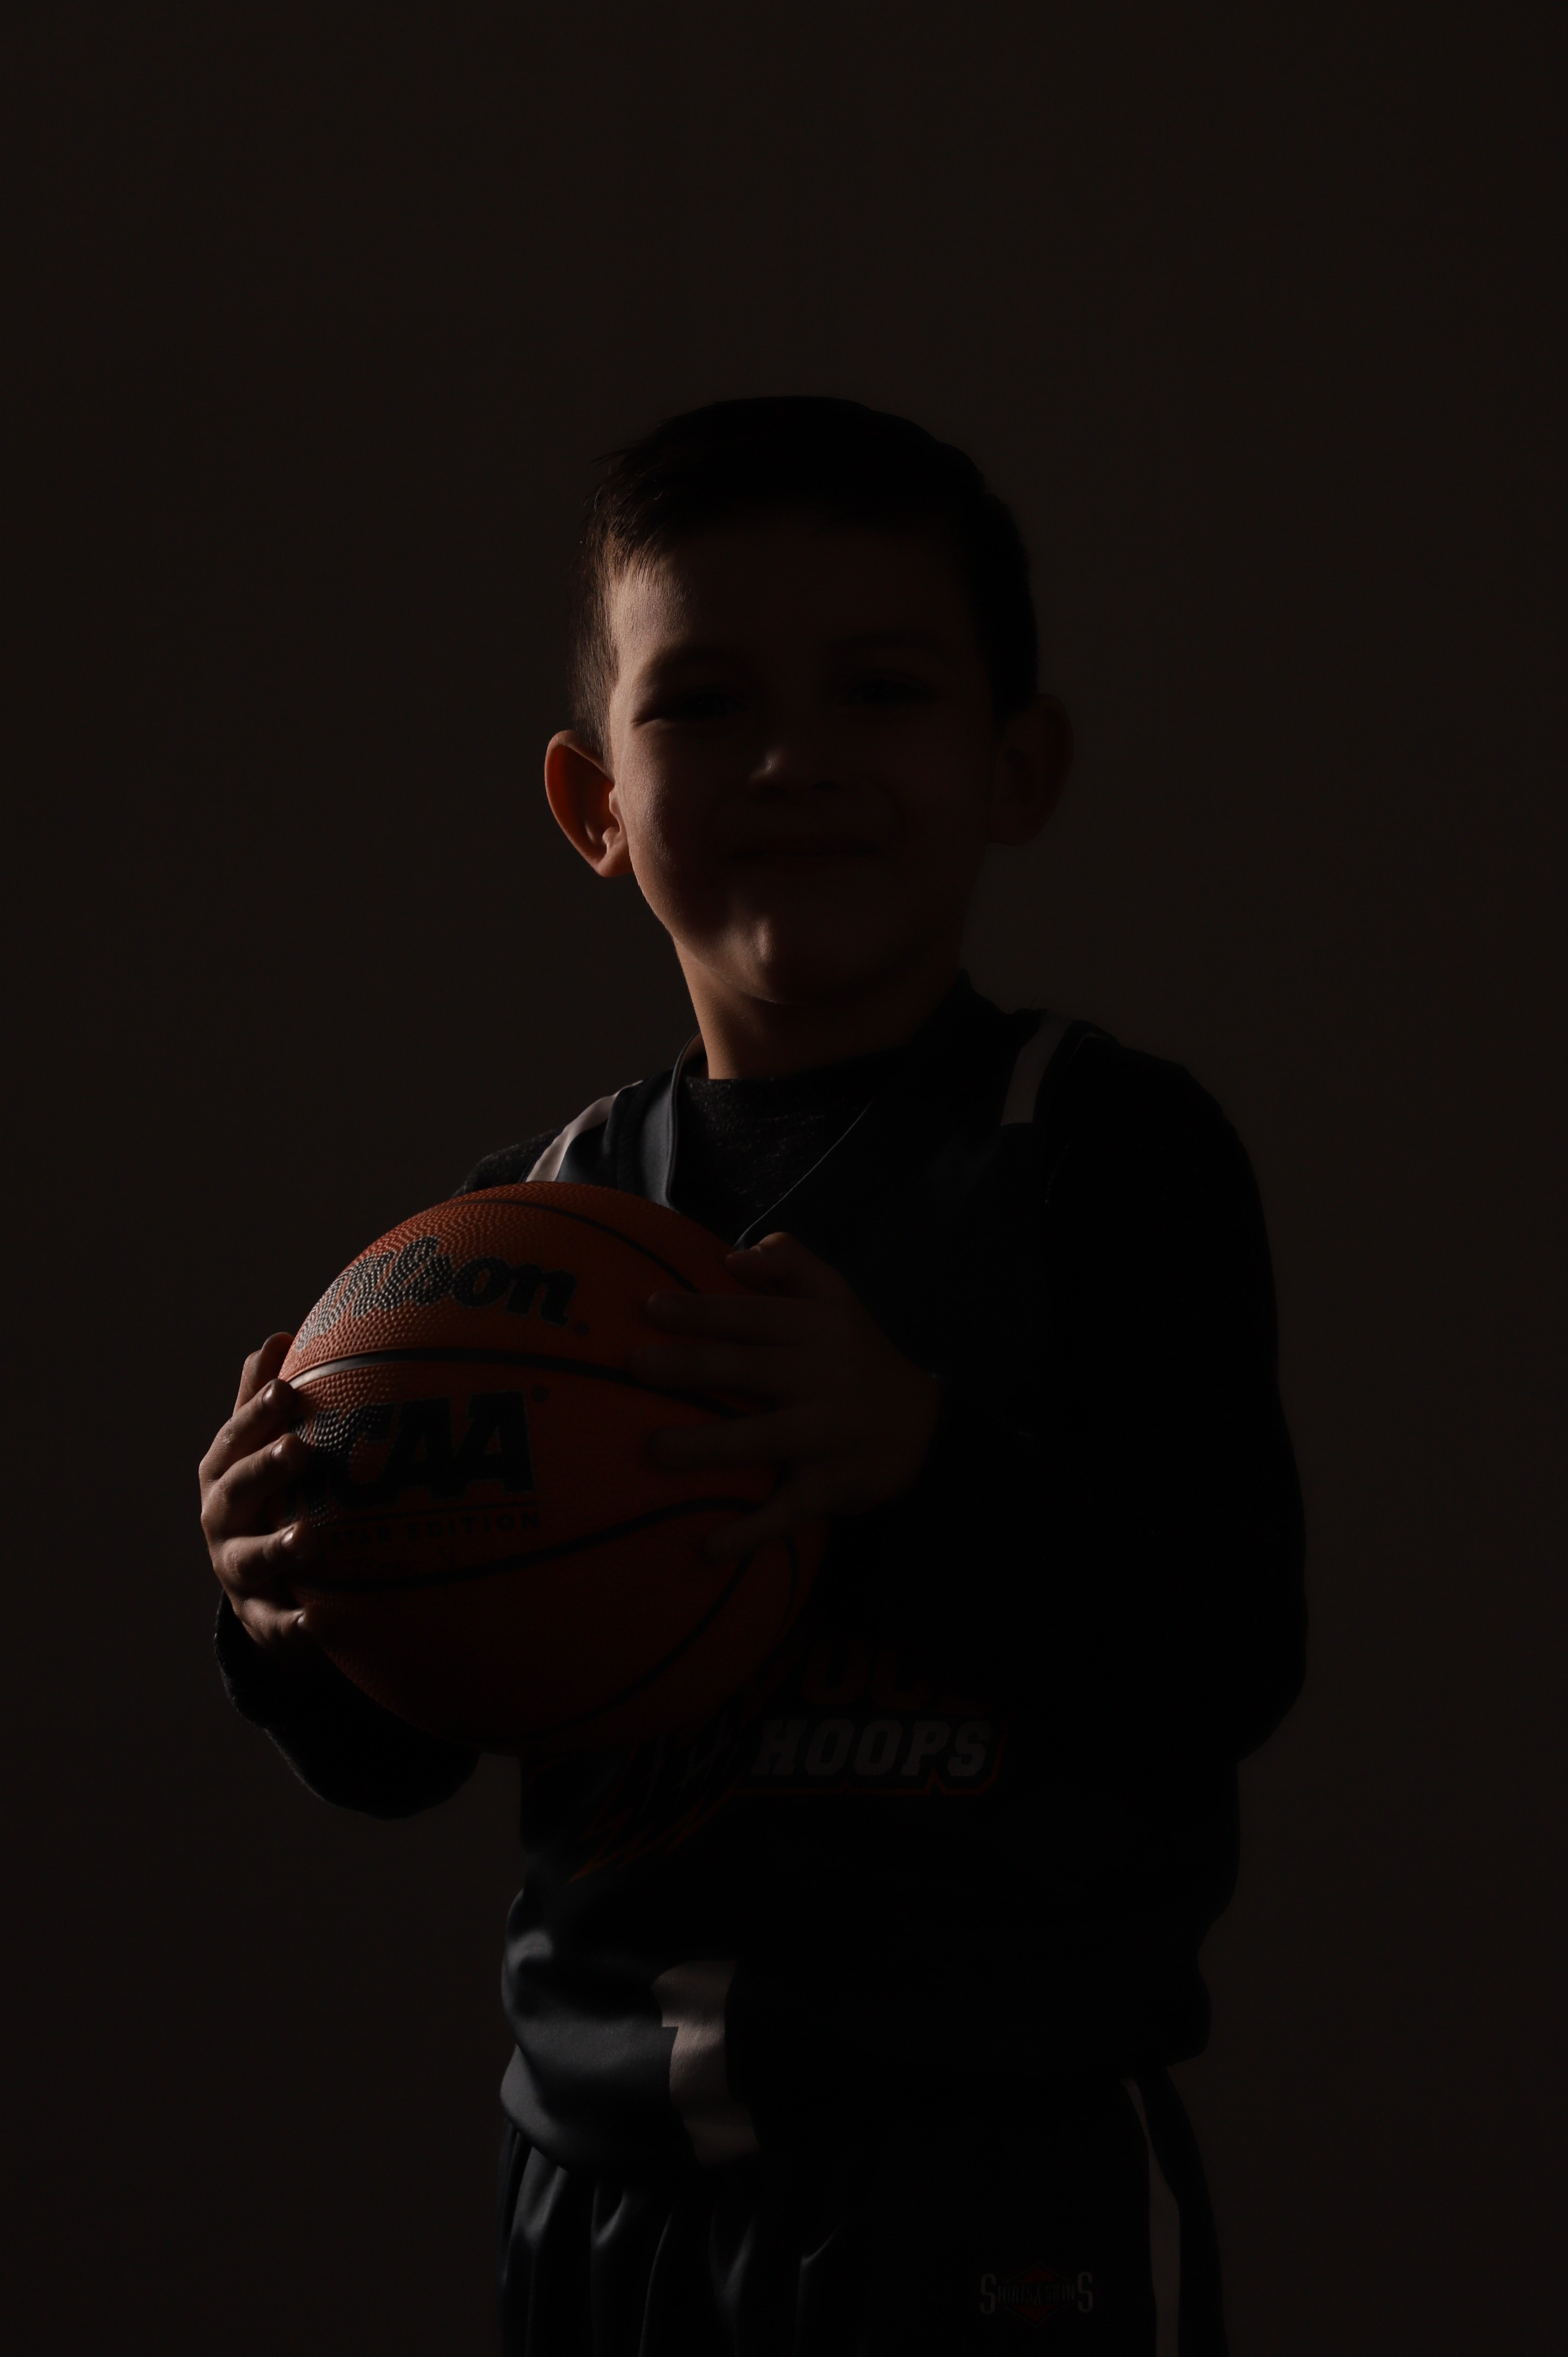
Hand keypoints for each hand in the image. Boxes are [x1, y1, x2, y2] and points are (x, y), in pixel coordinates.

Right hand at [198, 1332, 321, 1656]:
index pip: (237, 1438)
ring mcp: (235, 1570)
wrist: (258, 1585)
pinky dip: (292, 1625)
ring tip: (310, 1539)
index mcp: (223, 1473)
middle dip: (264, 1469)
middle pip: (236, 1491)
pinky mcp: (256, 1616)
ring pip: (250, 1559)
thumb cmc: (266, 1496)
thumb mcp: (257, 1451)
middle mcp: (220, 1519)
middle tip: (299, 1449)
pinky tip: (319, 1622)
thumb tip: (279, 1336)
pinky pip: (273, 1623)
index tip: (286, 1387)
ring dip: (277, 1547)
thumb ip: (261, 1403)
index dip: (256, 1413)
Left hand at [627, 1230, 941, 1561]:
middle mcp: (824, 1376)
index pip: (753, 1315)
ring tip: (655, 1450)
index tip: (651, 1308)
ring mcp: (828, 1433)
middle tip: (637, 1365)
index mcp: (818, 1327)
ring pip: (764, 1438)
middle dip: (693, 1366)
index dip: (704, 1311)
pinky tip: (710, 1548)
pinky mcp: (833, 1484)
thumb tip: (730, 1259)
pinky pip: (789, 1509)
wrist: (924, 1428)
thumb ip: (789, 1261)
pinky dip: (753, 1531)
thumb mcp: (838, 1294)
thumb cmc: (858, 1354)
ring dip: (710, 1446)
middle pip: (751, 1369)